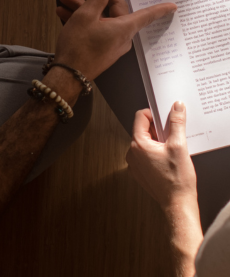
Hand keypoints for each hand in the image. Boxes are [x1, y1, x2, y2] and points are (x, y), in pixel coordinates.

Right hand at [55, 0, 176, 80]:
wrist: (67, 76)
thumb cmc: (78, 47)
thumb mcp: (86, 15)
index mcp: (124, 28)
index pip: (146, 14)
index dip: (159, 8)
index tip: (172, 6)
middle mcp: (121, 38)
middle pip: (114, 10)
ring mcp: (110, 46)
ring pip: (101, 19)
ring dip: (83, 8)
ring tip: (64, 1)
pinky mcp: (100, 51)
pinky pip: (96, 30)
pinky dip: (83, 22)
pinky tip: (65, 14)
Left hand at [127, 103, 202, 276]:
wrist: (177, 203)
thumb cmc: (177, 179)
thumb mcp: (179, 146)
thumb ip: (177, 123)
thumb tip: (176, 107)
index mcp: (138, 144)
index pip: (140, 117)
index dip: (154, 114)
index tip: (165, 117)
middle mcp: (132, 153)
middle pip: (142, 130)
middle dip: (157, 129)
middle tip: (172, 135)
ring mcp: (133, 163)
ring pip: (144, 143)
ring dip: (157, 141)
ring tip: (171, 149)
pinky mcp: (138, 171)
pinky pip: (144, 155)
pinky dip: (154, 152)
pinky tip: (167, 159)